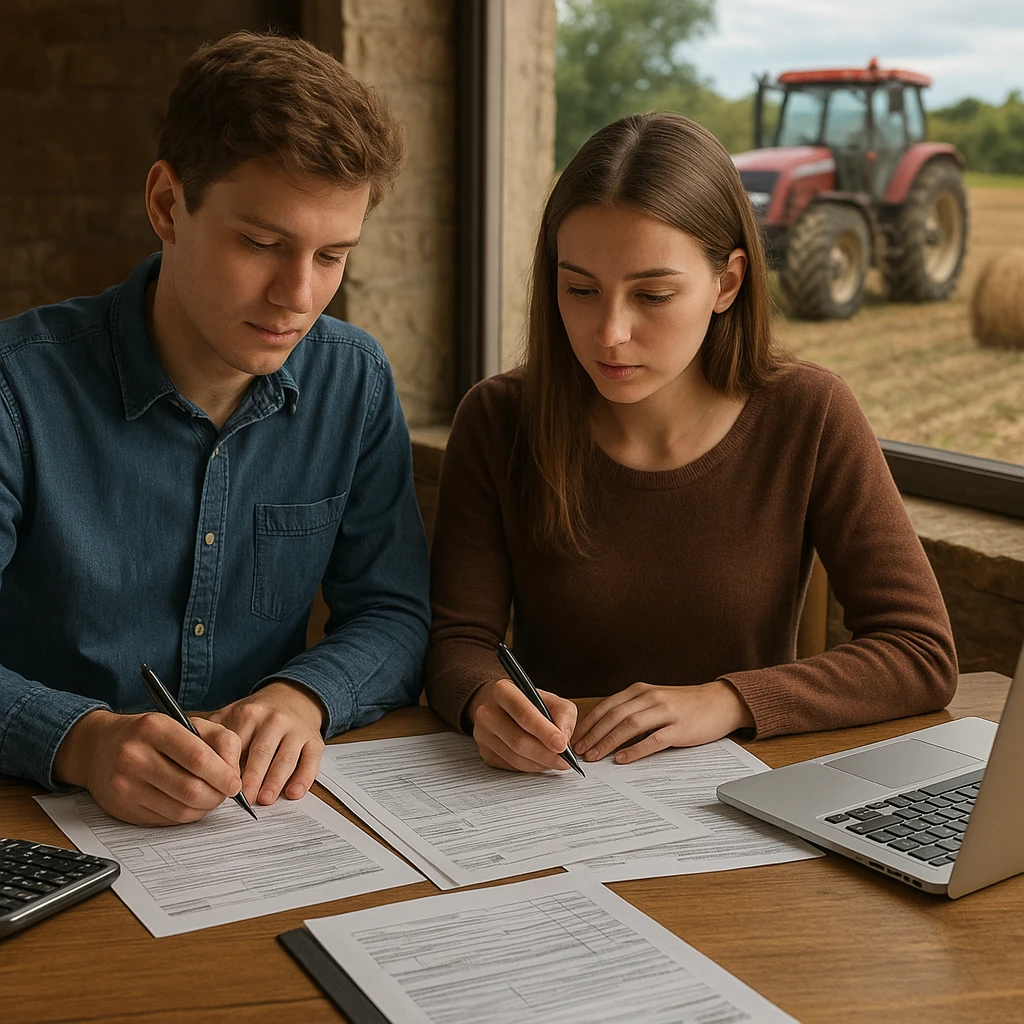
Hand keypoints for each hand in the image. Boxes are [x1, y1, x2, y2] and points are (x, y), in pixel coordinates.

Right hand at [53, 708, 243, 825]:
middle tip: (226, 793)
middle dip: (217, 795)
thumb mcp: (187, 723)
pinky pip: (166, 820)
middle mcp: (135, 756)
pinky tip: (190, 804)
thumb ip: (220, 740)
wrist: (99, 747)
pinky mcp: (122, 808)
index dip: (224, 775)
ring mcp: (125, 785)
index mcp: (155, 728)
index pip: (198, 758)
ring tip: (210, 797)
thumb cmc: (152, 734)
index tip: (236, 783)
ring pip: (180, 810)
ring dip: (204, 808)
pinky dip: (186, 816)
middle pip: (191, 789)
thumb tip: (235, 773)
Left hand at [208, 681, 325, 805]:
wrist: (294, 698)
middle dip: (253, 777)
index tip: (221, 786)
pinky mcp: (315, 740)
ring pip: (286, 757)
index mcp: (250, 714)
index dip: (229, 767)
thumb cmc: (258, 716)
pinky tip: (293, 793)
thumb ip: (210, 733)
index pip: (237, 744)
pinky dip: (304, 778)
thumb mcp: (232, 715)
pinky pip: (311, 761)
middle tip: (245, 799)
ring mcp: (297, 730)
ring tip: (265, 799)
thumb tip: (184, 755)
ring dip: (275, 780)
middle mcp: (275, 720)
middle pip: (262, 752)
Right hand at [465, 678, 577, 772]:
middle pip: (518, 740)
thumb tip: (564, 739)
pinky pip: (511, 766)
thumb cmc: (527, 702)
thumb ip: (563, 714)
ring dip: (540, 763)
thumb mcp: (550, 698)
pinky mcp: (484, 752)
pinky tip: (541, 761)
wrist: (499, 706)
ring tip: (556, 761)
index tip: (562, 745)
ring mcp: (482, 734)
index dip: (544, 731)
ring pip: (515, 757)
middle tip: (565, 761)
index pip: (523, 714)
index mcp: (502, 691)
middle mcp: (487, 712)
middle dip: (546, 754)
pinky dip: (531, 767)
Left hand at [572, 680, 753, 764]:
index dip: (589, 723)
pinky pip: (653, 739)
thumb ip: (632, 709)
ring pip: (629, 726)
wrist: (719, 702)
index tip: (576, 737)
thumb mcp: (654, 699)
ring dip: (608, 742)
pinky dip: (635, 750)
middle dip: (594, 734)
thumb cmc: (684, 704)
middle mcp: (650, 697)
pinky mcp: (679, 728)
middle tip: (579, 750)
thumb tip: (604, 730)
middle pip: (614, 716)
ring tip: (595, 756)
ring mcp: (666, 712)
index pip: (607, 706)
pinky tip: (622, 759)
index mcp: (640, 690)